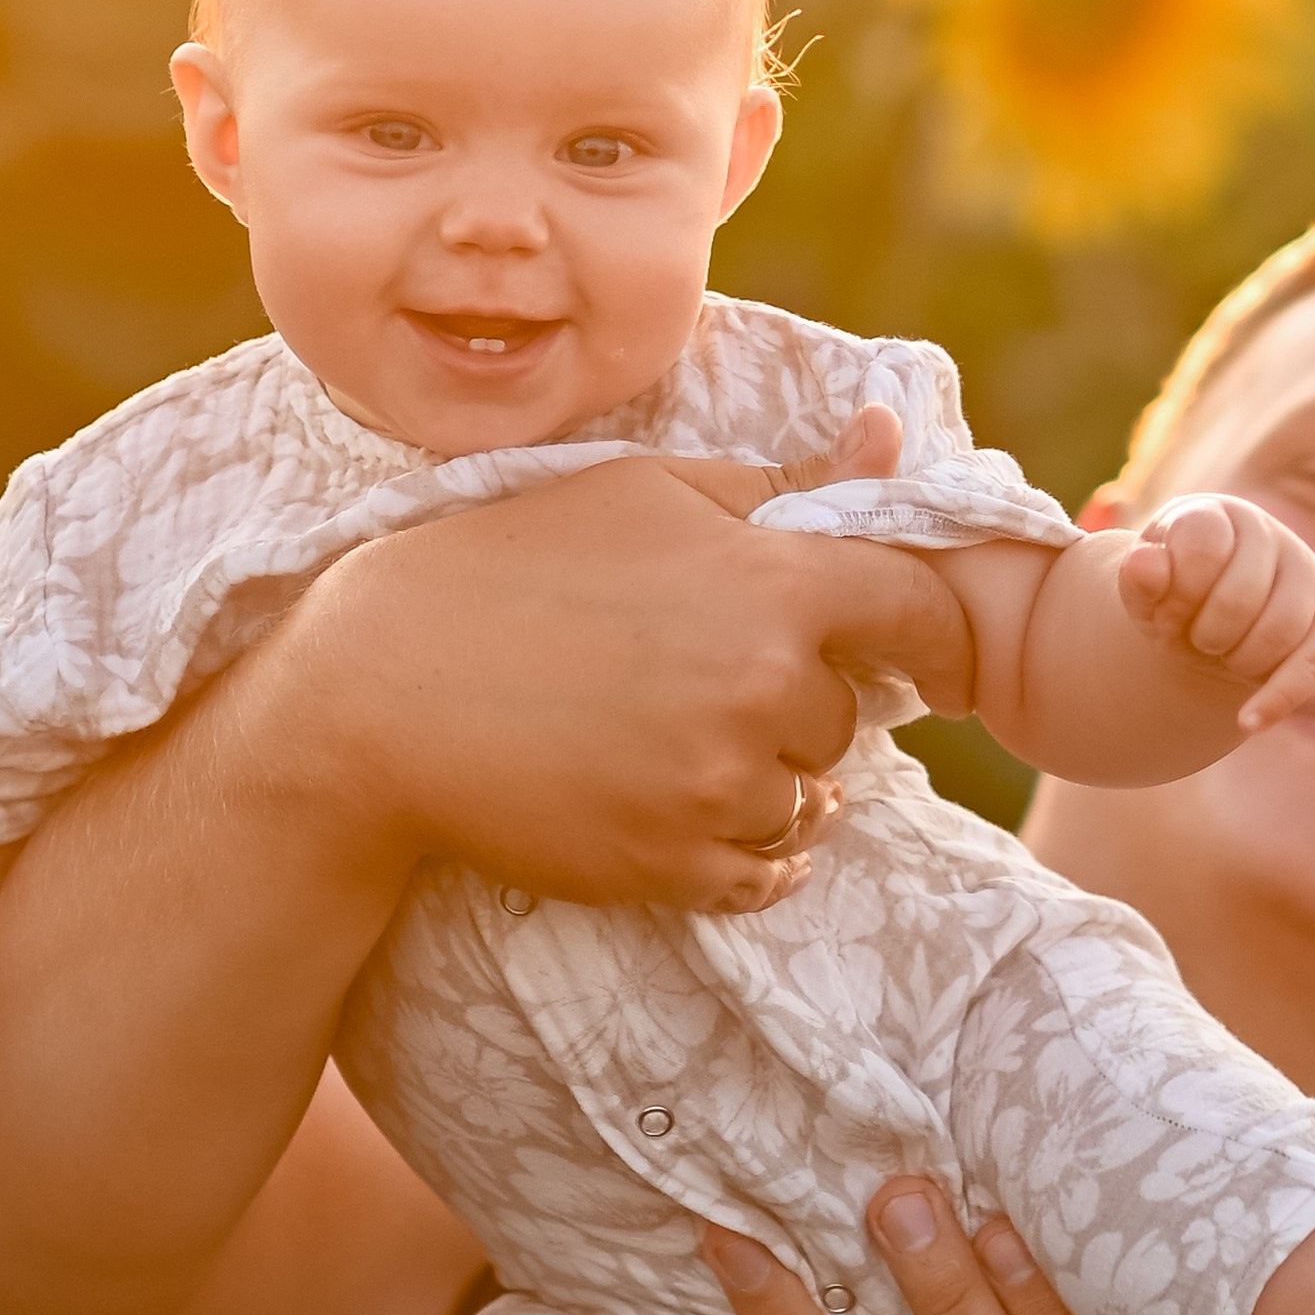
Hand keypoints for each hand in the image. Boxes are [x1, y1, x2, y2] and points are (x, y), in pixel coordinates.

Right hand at [263, 438, 970, 919]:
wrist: (379, 693)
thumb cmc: (506, 567)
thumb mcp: (641, 491)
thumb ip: (778, 485)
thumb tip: (888, 440)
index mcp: (770, 582)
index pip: (920, 609)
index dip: (935, 632)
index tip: (931, 654)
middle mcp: (761, 688)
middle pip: (848, 714)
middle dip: (799, 699)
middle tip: (705, 679)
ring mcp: (717, 786)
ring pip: (807, 797)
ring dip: (768, 778)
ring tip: (676, 742)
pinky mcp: (670, 865)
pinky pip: (764, 874)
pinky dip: (744, 850)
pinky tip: (687, 810)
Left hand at [1116, 493, 1314, 731]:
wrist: (1204, 620)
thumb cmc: (1171, 597)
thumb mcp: (1143, 591)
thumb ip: (1140, 578)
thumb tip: (1143, 563)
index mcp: (1217, 515)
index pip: (1203, 547)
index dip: (1177, 594)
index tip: (1165, 611)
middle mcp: (1269, 535)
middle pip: (1241, 597)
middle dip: (1205, 634)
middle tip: (1193, 638)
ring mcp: (1305, 574)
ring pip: (1280, 631)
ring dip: (1236, 660)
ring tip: (1219, 653)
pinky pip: (1312, 665)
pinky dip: (1277, 699)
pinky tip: (1247, 721)